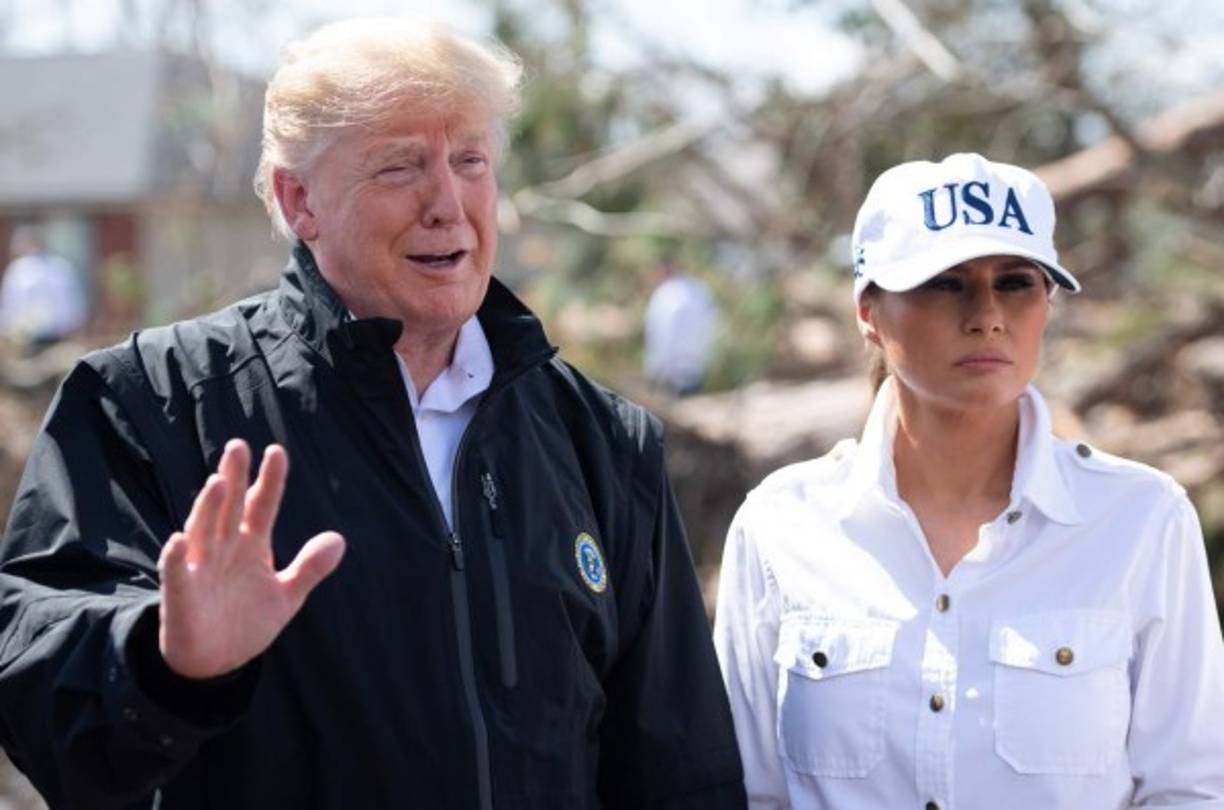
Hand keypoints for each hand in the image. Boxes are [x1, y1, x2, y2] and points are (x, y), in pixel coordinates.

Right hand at [157, 440, 345, 678]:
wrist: (215, 663)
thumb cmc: (246, 621)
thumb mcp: (287, 595)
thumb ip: (310, 567)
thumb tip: (339, 539)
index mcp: (250, 545)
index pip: (261, 506)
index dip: (269, 481)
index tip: (277, 451)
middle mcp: (223, 549)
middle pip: (228, 508)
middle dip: (233, 477)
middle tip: (238, 445)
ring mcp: (199, 570)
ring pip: (202, 532)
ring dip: (208, 508)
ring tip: (218, 482)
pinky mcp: (180, 598)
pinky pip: (175, 575)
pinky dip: (175, 559)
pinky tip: (178, 540)